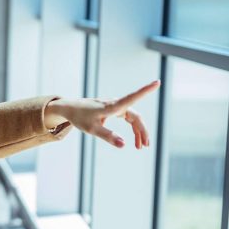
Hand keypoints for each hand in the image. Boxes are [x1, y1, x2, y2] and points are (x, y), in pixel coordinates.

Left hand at [44, 79, 159, 148]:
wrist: (70, 109)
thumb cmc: (80, 117)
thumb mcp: (92, 129)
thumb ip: (108, 136)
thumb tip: (124, 145)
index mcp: (111, 106)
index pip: (132, 97)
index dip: (145, 90)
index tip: (157, 82)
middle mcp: (116, 104)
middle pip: (136, 116)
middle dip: (142, 131)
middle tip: (144, 146)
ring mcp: (116, 106)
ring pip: (134, 118)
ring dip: (139, 132)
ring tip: (140, 146)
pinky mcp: (114, 109)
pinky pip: (128, 118)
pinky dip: (133, 128)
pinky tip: (134, 139)